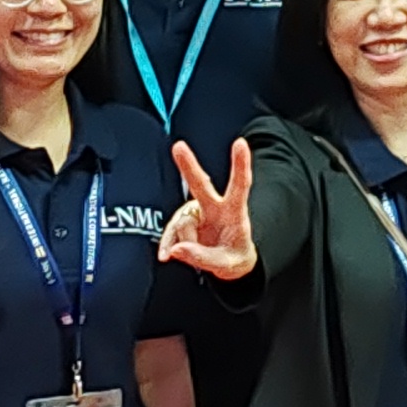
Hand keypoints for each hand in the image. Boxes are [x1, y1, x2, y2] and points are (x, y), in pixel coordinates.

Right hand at [162, 137, 258, 279]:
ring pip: (182, 224)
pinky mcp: (182, 221)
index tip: (240, 143)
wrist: (228, 262)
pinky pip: (170, 232)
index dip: (240, 164)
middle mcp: (214, 207)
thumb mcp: (226, 264)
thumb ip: (203, 258)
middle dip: (188, 165)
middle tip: (178, 146)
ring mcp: (196, 212)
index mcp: (234, 212)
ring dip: (184, 243)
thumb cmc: (233, 257)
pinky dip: (167, 244)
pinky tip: (166, 255)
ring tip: (194, 256)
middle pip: (200, 184)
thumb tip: (176, 250)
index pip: (240, 185)